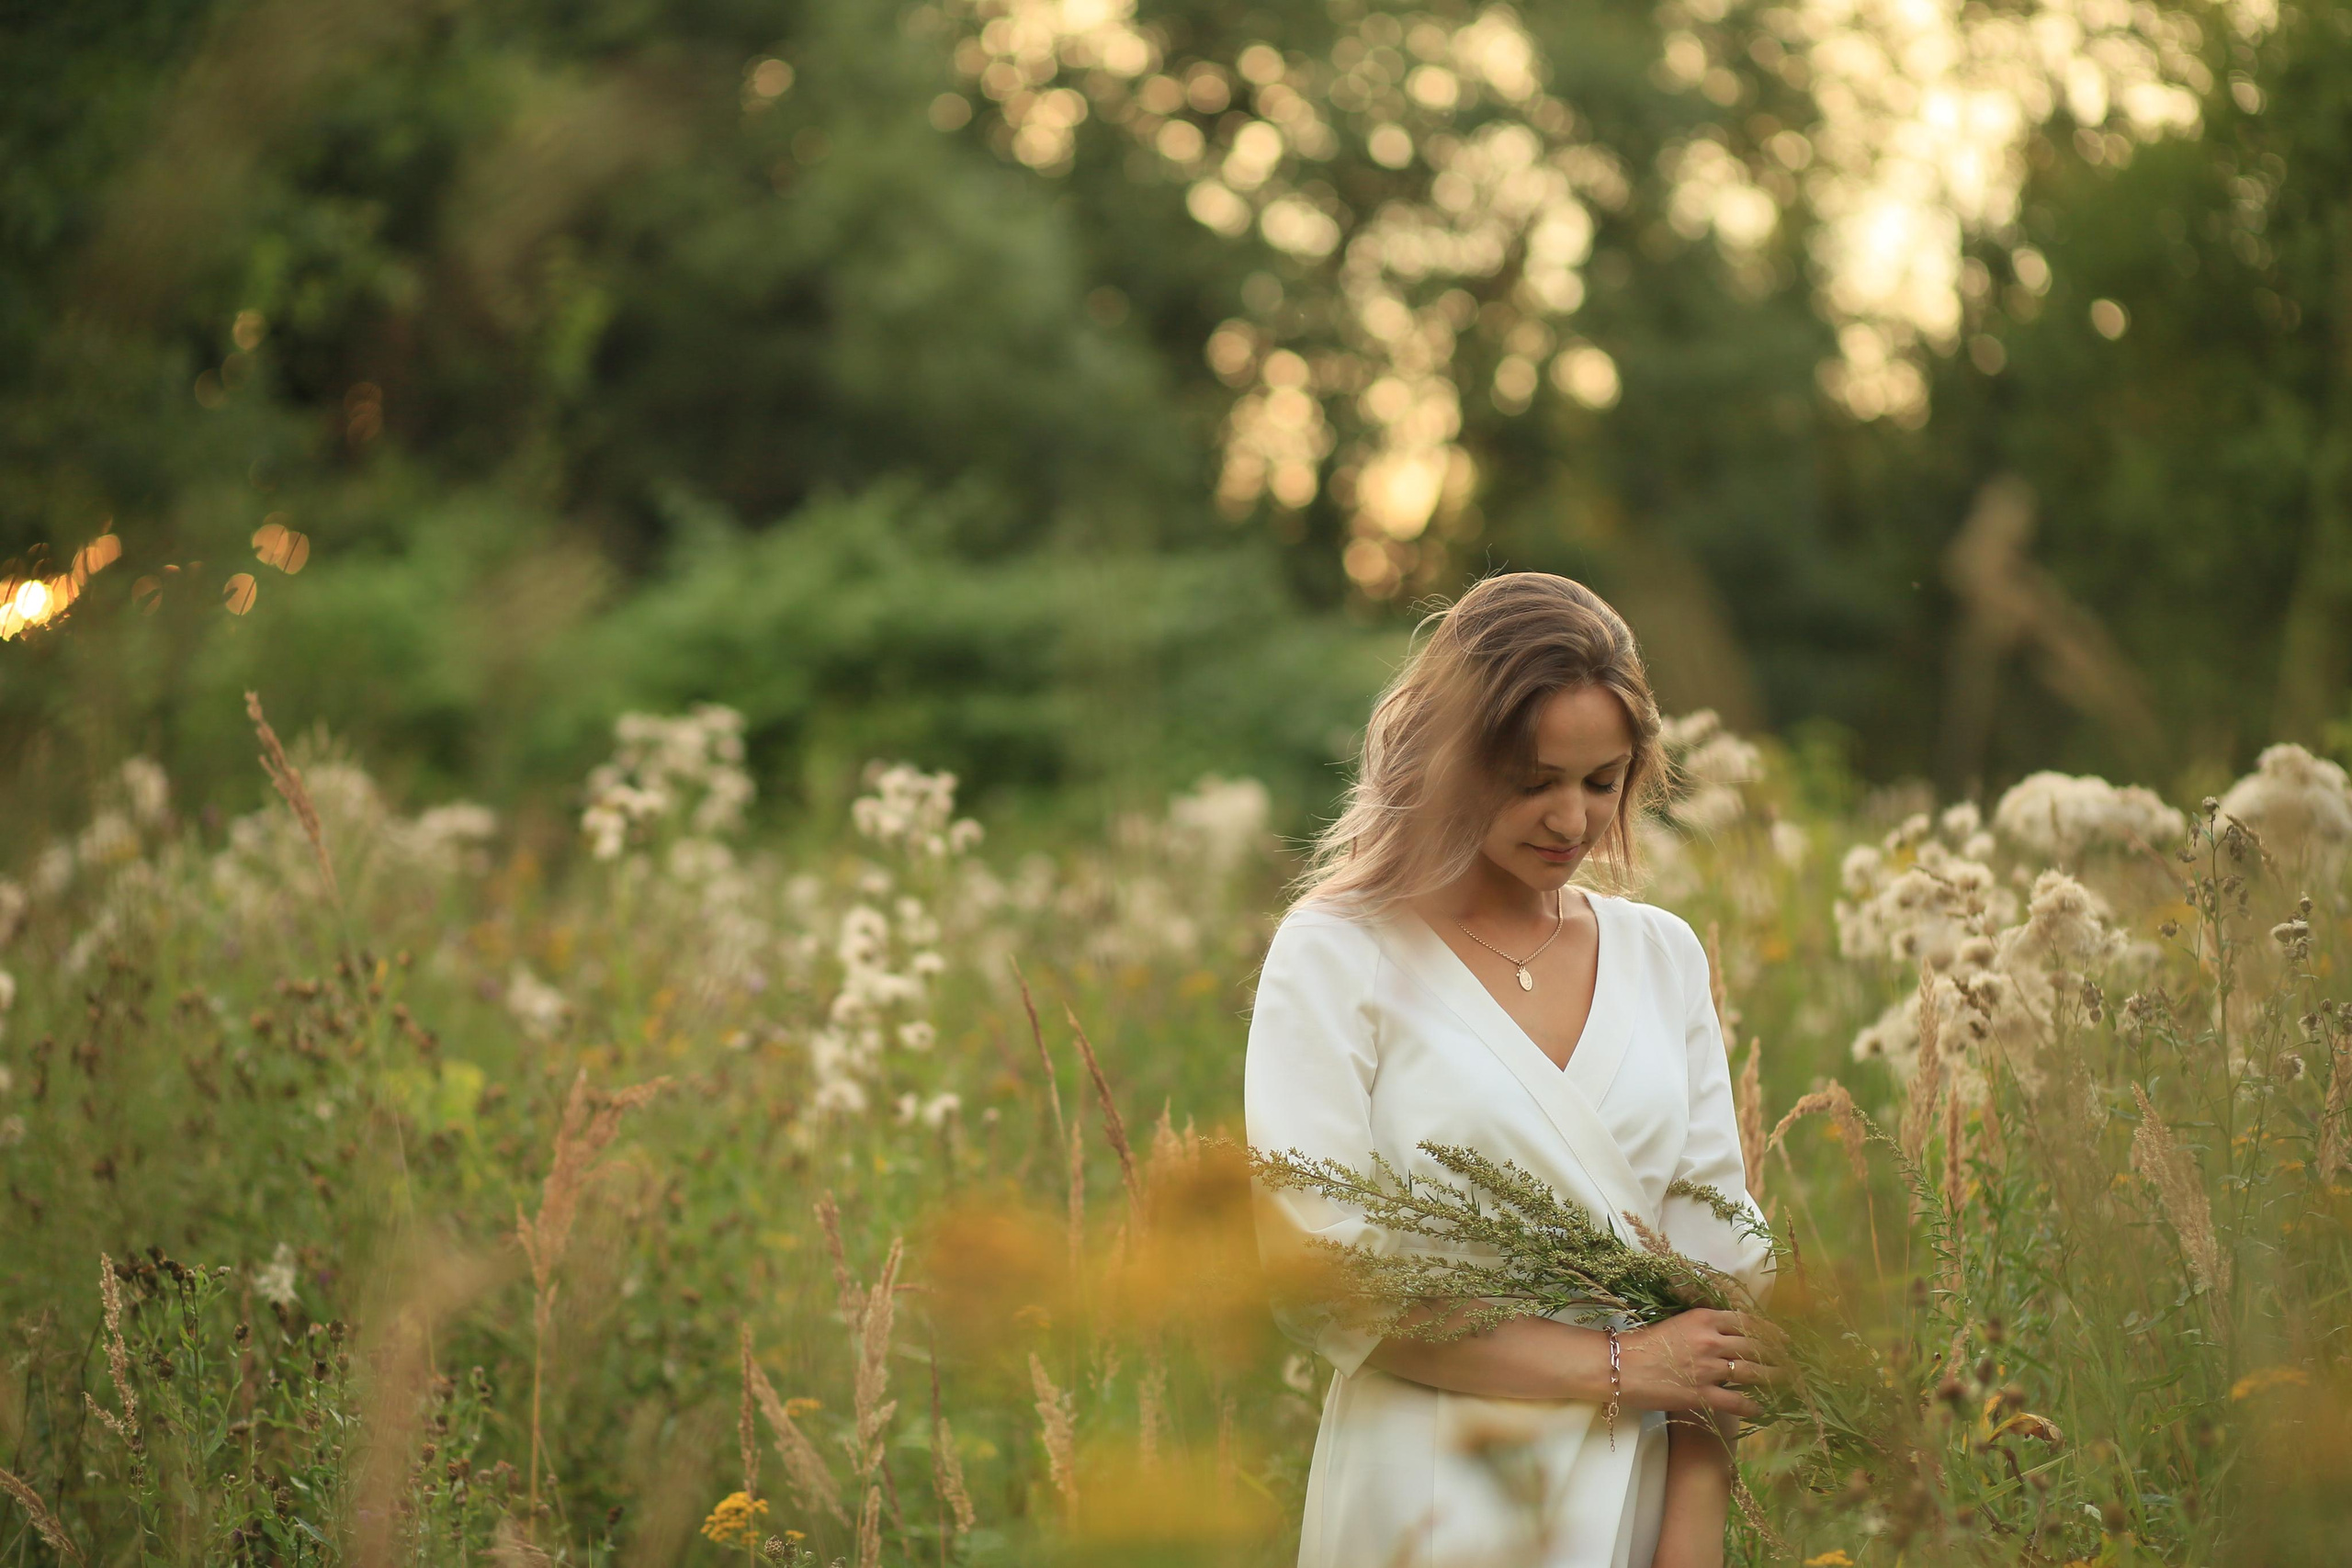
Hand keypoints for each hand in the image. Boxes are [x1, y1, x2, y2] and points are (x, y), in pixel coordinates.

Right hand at [1615, 1310, 1784, 1418]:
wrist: (1620, 1366)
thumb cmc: (1643, 1343)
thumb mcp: (1677, 1323)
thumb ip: (1704, 1325)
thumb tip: (1727, 1332)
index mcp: (1704, 1319)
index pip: (1748, 1322)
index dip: (1771, 1331)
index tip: (1784, 1338)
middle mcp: (1712, 1341)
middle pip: (1756, 1347)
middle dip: (1778, 1355)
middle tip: (1792, 1361)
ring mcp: (1709, 1369)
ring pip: (1753, 1373)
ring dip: (1773, 1378)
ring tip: (1785, 1382)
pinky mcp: (1702, 1395)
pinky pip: (1737, 1402)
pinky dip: (1753, 1406)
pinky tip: (1762, 1409)